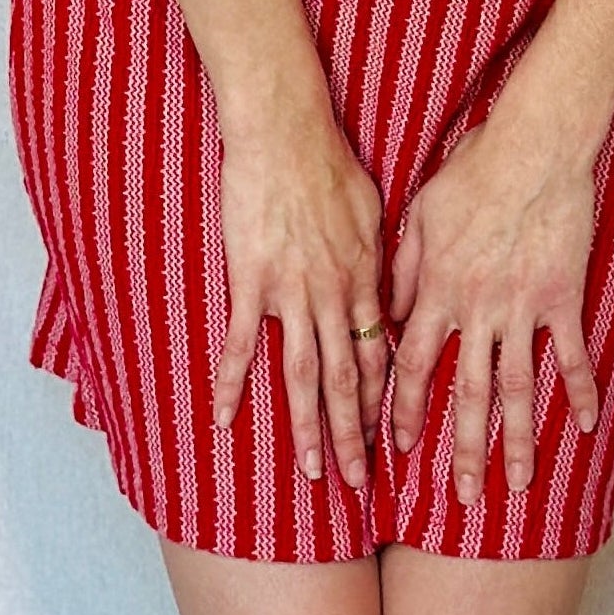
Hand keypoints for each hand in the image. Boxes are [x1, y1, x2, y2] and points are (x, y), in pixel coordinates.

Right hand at [212, 103, 386, 492]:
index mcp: (365, 279)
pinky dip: (231, 383)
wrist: (286, 132)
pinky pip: (240, 343)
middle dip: (354, 435)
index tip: (387, 439)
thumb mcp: (376, 210)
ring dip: (308, 428)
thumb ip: (383, 256)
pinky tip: (222, 418)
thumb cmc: (331, 162)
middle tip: (358, 482)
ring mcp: (291, 291)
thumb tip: (391, 288)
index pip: (378, 354)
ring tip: (313, 470)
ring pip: (303, 374)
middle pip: (346, 379)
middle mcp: (333, 295)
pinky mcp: (250, 280)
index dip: (382, 401)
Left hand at [387, 103, 601, 506]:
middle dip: (462, 450)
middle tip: (462, 497)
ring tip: (520, 483)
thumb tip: (390, 315)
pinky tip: (589, 424)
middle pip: (465, 393)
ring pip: (517, 387)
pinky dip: (582, 389)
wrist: (534, 144)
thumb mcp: (420, 214)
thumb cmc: (474, 169)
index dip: (402, 409)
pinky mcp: (563, 295)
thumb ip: (404, 269)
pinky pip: (572, 353)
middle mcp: (477, 308)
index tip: (398, 447)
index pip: (409, 364)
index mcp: (437, 290)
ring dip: (519, 440)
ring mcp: (522, 306)